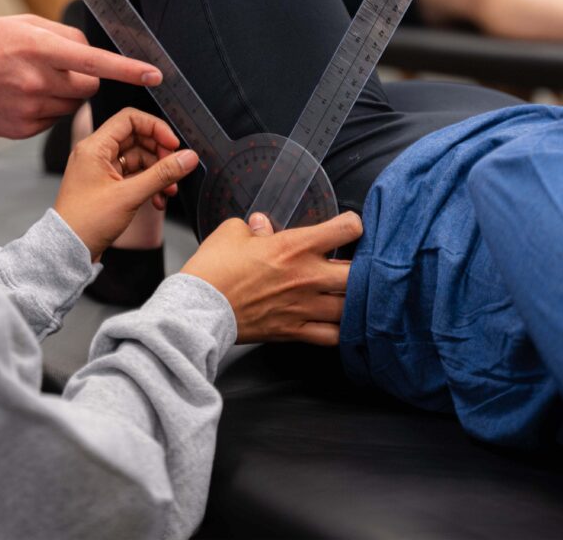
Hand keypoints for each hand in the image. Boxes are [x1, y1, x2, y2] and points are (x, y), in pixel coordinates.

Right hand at [0, 15, 161, 136]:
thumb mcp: (20, 24)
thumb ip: (61, 36)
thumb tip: (92, 52)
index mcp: (38, 49)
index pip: (95, 62)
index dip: (128, 69)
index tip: (153, 75)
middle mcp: (36, 81)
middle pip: (89, 88)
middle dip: (86, 80)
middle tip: (59, 71)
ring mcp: (30, 109)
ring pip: (72, 106)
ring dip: (64, 96)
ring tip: (31, 83)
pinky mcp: (23, 130)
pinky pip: (53, 121)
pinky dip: (46, 111)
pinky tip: (20, 99)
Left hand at [54, 108, 198, 259]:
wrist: (70, 249)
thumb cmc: (85, 222)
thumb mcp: (130, 195)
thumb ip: (162, 174)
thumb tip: (186, 157)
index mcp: (94, 147)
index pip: (130, 119)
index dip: (155, 128)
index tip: (173, 144)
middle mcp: (96, 154)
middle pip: (137, 139)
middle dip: (160, 155)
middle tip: (174, 169)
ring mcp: (102, 170)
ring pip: (138, 159)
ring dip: (157, 173)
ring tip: (168, 191)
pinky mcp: (107, 185)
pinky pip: (134, 175)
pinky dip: (149, 185)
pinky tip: (157, 200)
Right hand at [182, 212, 362, 345]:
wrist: (198, 309)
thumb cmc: (213, 270)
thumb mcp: (231, 232)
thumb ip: (254, 226)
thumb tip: (263, 225)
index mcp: (295, 246)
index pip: (346, 229)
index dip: (354, 225)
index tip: (350, 229)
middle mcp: (307, 276)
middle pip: (360, 273)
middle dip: (364, 267)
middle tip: (357, 265)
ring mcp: (303, 307)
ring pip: (351, 307)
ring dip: (354, 300)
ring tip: (350, 295)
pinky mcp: (294, 332)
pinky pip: (333, 336)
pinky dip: (342, 331)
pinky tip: (339, 324)